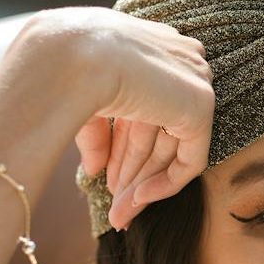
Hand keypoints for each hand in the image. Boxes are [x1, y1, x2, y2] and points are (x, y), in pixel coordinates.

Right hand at [2, 7, 212, 230]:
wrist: (68, 58)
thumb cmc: (62, 69)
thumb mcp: (82, 105)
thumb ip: (96, 135)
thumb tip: (96, 169)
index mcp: (149, 47)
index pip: (143, 108)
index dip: (123, 148)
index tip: (105, 177)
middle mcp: (176, 58)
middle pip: (158, 130)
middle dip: (133, 172)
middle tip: (114, 206)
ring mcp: (192, 78)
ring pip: (171, 148)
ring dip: (142, 185)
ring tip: (119, 215)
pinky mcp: (200, 104)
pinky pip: (191, 159)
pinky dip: (164, 184)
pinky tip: (136, 201)